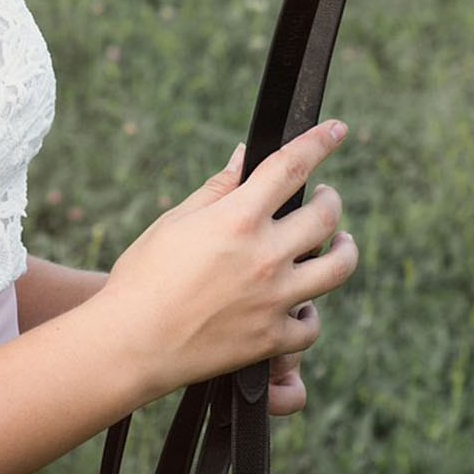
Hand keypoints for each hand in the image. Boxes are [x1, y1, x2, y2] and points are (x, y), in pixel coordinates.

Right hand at [101, 121, 357, 404]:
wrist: (130, 343)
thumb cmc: (143, 277)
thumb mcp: (175, 222)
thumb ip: (217, 189)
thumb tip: (243, 157)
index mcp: (237, 218)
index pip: (291, 166)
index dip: (319, 141)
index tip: (336, 129)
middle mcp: (264, 255)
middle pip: (325, 216)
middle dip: (330, 198)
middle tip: (323, 195)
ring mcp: (272, 299)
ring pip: (338, 267)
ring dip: (344, 248)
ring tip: (340, 241)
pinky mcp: (270, 339)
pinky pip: (311, 324)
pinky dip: (310, 311)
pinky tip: (305, 301)